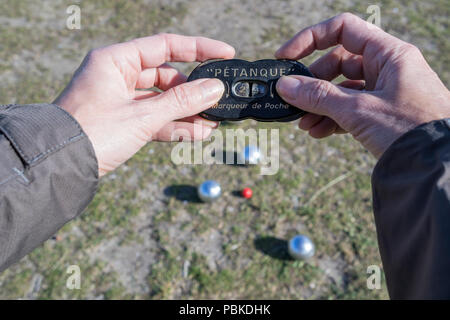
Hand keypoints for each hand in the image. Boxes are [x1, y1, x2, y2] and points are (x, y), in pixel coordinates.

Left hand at [54, 34, 234, 175]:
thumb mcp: (142, 116)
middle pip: (166, 77)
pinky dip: (174, 126)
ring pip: (162, 101)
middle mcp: (118, 76)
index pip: (165, 46)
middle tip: (217, 101)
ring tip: (212, 123)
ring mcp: (120, 100)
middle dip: (193, 91)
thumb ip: (181, 102)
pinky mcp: (122, 122)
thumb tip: (214, 89)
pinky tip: (197, 134)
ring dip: (186, 112)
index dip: (198, 49)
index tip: (224, 54)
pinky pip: (155, 119)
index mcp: (116, 61)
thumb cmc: (92, 134)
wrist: (60, 167)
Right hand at [275, 13, 449, 157]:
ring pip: (342, 90)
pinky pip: (350, 109)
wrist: (439, 166)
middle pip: (338, 62)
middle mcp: (387, 68)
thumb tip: (285, 85)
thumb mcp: (358, 110)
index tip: (286, 57)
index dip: (310, 39)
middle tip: (293, 98)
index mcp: (388, 54)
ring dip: (319, 105)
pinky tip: (318, 132)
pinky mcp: (382, 114)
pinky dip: (332, 119)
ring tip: (302, 124)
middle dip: (313, 82)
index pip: (342, 30)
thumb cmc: (410, 129)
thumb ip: (319, 96)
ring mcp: (385, 92)